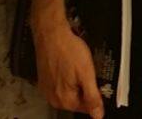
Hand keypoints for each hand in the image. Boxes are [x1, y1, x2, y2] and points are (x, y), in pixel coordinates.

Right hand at [28, 0, 104, 117]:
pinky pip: (59, 84)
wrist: (50, 32)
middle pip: (77, 101)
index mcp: (64, 100)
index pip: (87, 108)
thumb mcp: (87, 74)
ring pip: (68, 92)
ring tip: (77, 66)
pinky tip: (68, 65)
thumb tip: (98, 117)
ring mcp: (46, 89)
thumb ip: (93, 97)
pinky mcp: (43, 79)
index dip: (95, 94)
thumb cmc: (68, 50)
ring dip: (75, 83)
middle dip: (84, 88)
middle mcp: (52, 98)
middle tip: (86, 71)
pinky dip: (66, 78)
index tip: (95, 80)